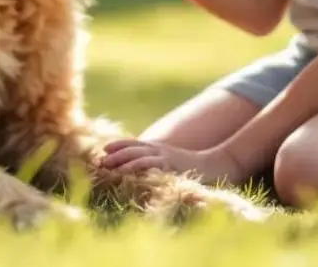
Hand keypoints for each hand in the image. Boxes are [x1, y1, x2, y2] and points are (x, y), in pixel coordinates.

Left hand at [101, 138, 243, 185]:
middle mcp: (161, 150)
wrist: (218, 165)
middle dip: (115, 154)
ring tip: (108, 167)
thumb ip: (157, 162)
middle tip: (99, 161)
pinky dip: (141, 168)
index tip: (102, 149)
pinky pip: (155, 166)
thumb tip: (140, 170)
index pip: (134, 143)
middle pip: (133, 148)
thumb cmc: (193, 167)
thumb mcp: (171, 162)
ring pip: (140, 156)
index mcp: (159, 148)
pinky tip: (129, 173)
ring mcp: (167, 157)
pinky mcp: (174, 166)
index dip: (119, 145)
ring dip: (123, 161)